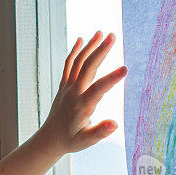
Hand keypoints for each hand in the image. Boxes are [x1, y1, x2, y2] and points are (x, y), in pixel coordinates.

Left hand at [37, 31, 127, 155]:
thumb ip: (100, 132)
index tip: (125, 68)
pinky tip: (82, 39)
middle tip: (114, 36)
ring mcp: (67, 87)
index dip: (111, 79)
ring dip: (90, 47)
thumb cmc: (71, 140)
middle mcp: (74, 93)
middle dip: (101, 51)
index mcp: (82, 106)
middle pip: (88, 68)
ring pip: (78, 63)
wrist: (50, 138)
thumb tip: (114, 124)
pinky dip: (75, 52)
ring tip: (102, 33)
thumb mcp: (86, 141)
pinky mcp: (64, 85)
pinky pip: (68, 65)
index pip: (98, 90)